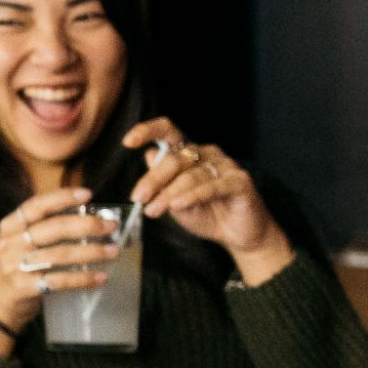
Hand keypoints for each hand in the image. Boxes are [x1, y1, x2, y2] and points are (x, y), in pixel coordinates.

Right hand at [0, 187, 119, 355]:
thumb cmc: (14, 269)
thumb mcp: (18, 244)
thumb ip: (43, 231)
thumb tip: (87, 218)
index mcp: (9, 227)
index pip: (37, 206)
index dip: (62, 198)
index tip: (88, 195)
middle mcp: (10, 244)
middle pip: (53, 228)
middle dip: (86, 225)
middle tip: (109, 226)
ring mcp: (15, 266)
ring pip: (59, 254)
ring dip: (90, 252)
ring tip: (112, 251)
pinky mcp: (23, 288)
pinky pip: (58, 281)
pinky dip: (82, 279)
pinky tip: (100, 277)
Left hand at [122, 118, 290, 280]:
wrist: (236, 235)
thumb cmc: (205, 215)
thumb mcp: (174, 202)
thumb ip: (163, 183)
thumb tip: (148, 156)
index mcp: (189, 154)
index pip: (168, 132)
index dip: (148, 131)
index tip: (128, 142)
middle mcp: (207, 154)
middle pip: (174, 159)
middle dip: (153, 180)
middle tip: (138, 198)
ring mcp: (225, 166)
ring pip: (191, 176)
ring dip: (169, 194)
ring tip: (153, 211)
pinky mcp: (239, 181)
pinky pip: (213, 186)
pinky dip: (193, 196)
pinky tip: (178, 205)